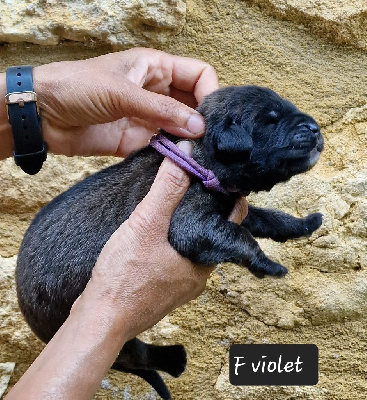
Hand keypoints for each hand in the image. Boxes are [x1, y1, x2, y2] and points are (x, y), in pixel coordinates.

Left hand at [32, 48, 218, 156]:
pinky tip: (179, 162)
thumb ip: (162, 109)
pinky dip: (173, 155)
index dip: (210, 93)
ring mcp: (148, 118)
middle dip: (202, 120)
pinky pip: (164, 148)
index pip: (198, 75)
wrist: (43, 116)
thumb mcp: (122, 92)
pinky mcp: (138, 140)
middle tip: (209, 141)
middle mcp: (156, 92)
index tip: (212, 117)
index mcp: (155, 68)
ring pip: (181, 128)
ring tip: (199, 154)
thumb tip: (199, 127)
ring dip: (189, 141)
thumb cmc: (77, 87)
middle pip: (193, 104)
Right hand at [79, 141, 247, 339]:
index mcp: (204, 260)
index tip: (217, 176)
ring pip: (192, 248)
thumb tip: (187, 153)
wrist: (98, 320)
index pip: (233, 221)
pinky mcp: (162, 291)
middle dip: (205, 210)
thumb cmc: (123, 277)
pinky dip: (172, 244)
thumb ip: (167, 189)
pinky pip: (175, 261)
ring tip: (174, 204)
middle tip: (192, 184)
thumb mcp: (146, 224)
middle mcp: (198, 276)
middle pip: (212, 234)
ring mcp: (180, 287)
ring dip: (187, 228)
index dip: (227, 196)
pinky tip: (157, 234)